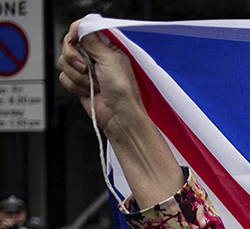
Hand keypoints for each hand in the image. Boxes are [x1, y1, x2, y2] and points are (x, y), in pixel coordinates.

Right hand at [58, 20, 184, 209]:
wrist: (119, 116)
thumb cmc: (123, 92)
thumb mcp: (111, 60)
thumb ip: (93, 42)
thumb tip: (82, 28)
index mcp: (107, 49)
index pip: (85, 32)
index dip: (77, 33)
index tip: (75, 39)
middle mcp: (95, 58)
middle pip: (69, 45)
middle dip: (75, 58)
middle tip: (87, 68)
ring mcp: (86, 71)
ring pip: (64, 62)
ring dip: (77, 75)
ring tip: (93, 84)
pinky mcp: (78, 83)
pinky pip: (63, 77)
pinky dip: (74, 85)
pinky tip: (88, 91)